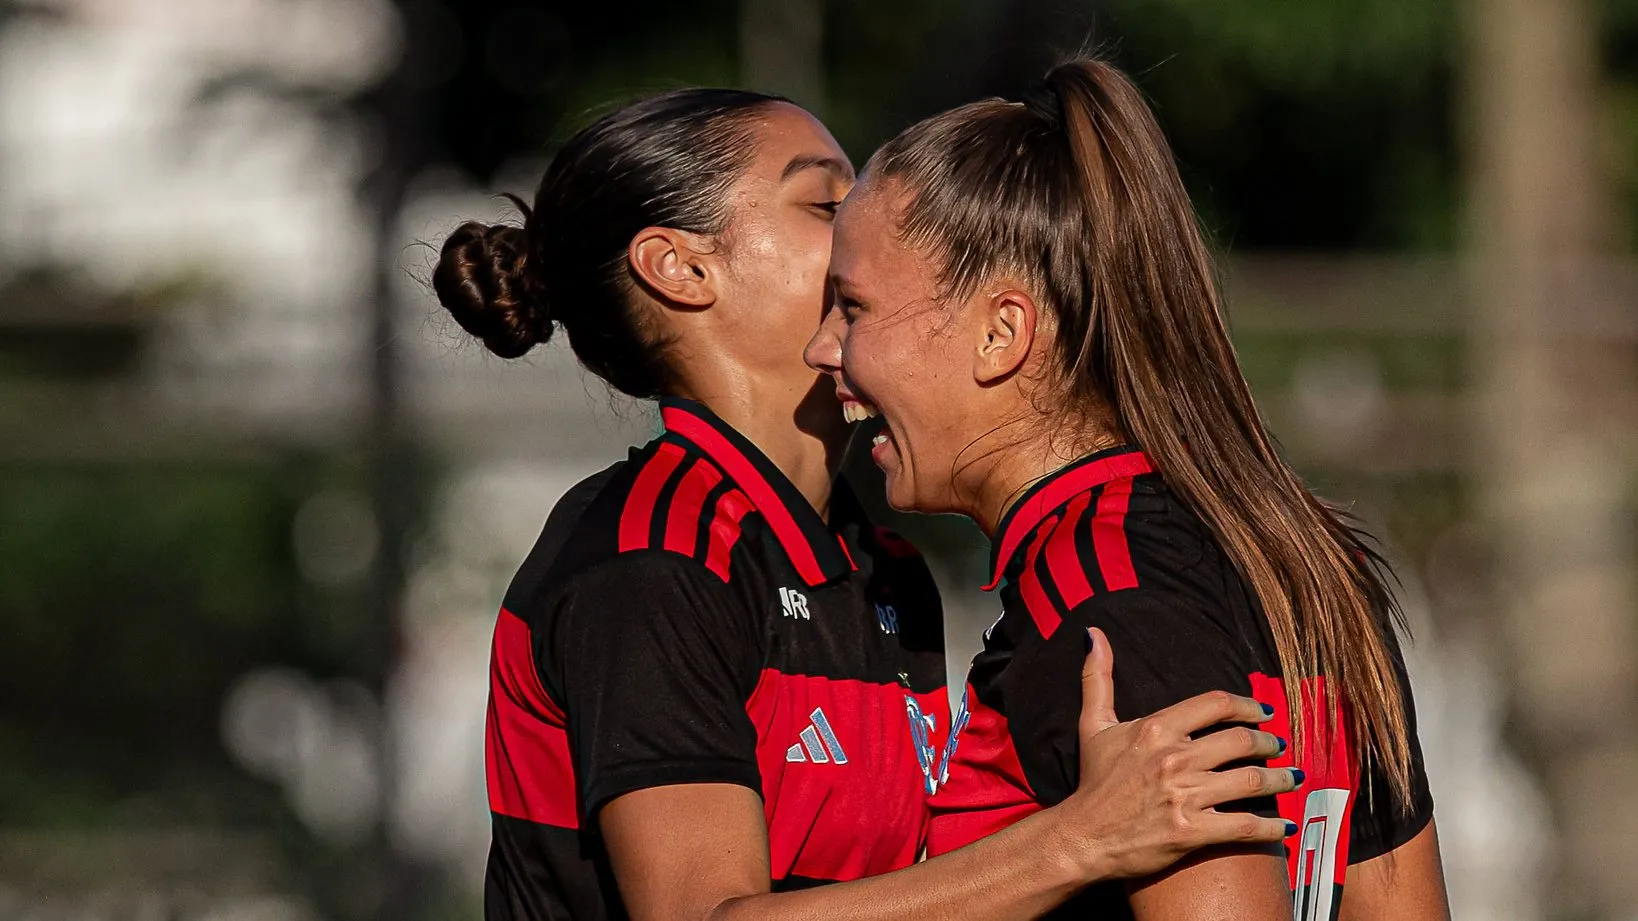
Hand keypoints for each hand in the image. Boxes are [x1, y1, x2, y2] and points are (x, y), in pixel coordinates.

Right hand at [1059, 628, 1297, 881]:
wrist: (1082, 838)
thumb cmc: (1092, 783)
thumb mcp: (1092, 725)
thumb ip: (1097, 677)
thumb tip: (1092, 634)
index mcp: (1156, 728)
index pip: (1216, 704)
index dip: (1248, 706)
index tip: (1263, 713)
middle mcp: (1174, 759)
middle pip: (1241, 741)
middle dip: (1268, 743)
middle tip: (1277, 746)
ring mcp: (1184, 796)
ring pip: (1251, 781)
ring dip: (1279, 780)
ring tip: (1291, 778)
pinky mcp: (1191, 832)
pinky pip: (1245, 826)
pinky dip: (1272, 828)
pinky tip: (1286, 827)